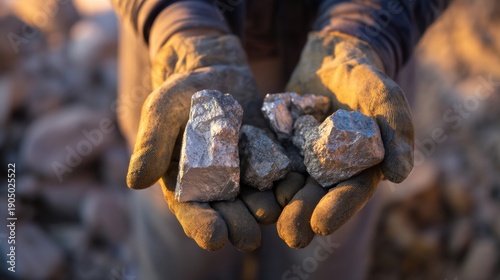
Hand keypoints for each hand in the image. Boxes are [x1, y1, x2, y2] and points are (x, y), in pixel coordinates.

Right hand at [126, 30, 279, 251]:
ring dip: (268, 210)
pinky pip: (283, 176)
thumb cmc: (182, 94)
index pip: (193, 213)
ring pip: (259, 201)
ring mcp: (248, 176)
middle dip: (239, 227)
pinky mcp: (271, 160)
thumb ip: (151, 144)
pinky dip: (290, 184)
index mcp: (187, 185)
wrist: (216, 74)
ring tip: (274, 211)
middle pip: (229, 215)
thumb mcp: (163, 112)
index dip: (202, 226)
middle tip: (248, 237)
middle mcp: (219, 188)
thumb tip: (135, 182)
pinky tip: (297, 187)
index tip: (214, 237)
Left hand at [278, 31, 413, 247]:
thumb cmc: (361, 75)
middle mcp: (330, 169)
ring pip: (291, 186)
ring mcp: (303, 159)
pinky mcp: (279, 147)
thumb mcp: (382, 93)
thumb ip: (397, 127)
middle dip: (304, 216)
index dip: (339, 209)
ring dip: (279, 206)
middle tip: (290, 235)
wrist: (328, 58)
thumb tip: (400, 175)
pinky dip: (258, 178)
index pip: (352, 192)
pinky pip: (267, 165)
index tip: (322, 224)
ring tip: (266, 218)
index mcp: (359, 166)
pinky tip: (245, 191)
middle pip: (318, 196)